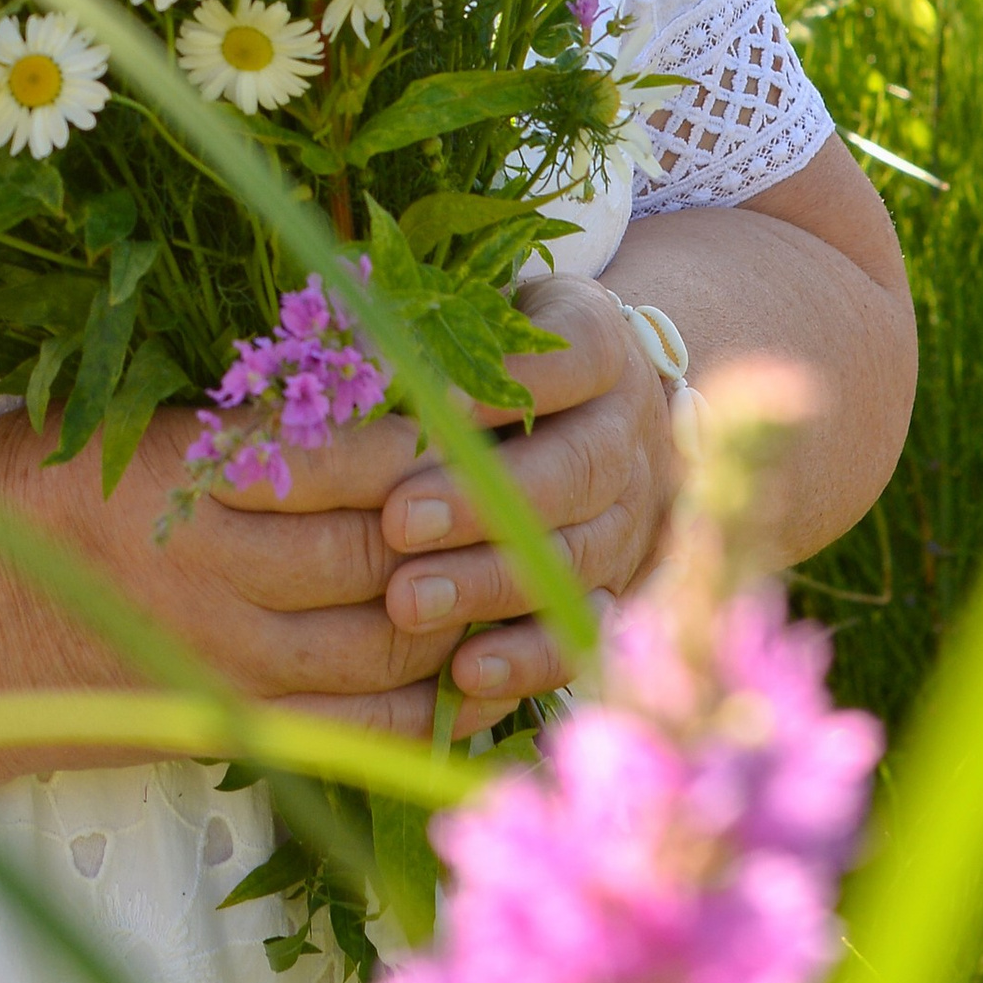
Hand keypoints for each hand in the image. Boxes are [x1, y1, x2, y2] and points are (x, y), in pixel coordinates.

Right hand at [0, 276, 679, 742]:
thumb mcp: (106, 410)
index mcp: (182, 475)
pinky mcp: (228, 721)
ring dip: (455, 608)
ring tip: (507, 562)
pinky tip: (460, 659)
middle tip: (526, 475)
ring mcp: (223, 659)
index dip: (425, 429)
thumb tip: (353, 349)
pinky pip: (358, 726)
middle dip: (461, 521)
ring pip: (384, 644)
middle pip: (380, 552)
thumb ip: (221, 398)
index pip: (342, 454)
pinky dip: (423, 698)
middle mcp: (211, 574)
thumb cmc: (22, 482)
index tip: (481, 393)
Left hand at [370, 273, 681, 715]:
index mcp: (601, 347)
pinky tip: (465, 674)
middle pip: (576, 468)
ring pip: (575, 556)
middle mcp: (630, 433)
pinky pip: (582, 630)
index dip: (513, 378)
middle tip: (398, 521)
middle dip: (484, 500)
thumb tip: (349, 344)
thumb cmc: (503, 345)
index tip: (432, 400)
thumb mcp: (486, 308)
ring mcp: (633, 515)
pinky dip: (527, 657)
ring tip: (405, 601)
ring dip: (489, 583)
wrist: (601, 402)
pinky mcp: (619, 585)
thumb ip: (436, 324)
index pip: (576, 354)